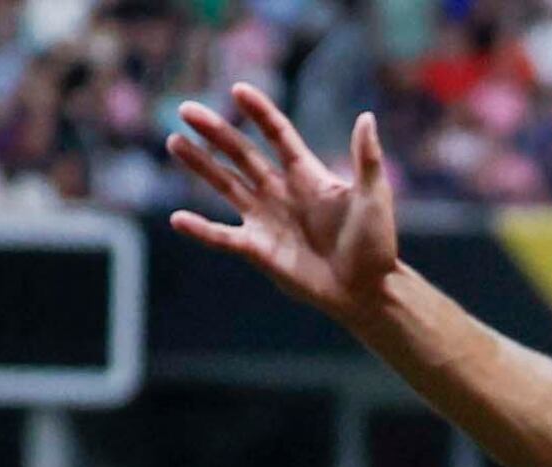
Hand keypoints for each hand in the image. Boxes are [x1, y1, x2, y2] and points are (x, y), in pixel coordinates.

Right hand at [167, 84, 399, 330]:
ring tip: (175, 141)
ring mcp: (266, 219)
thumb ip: (367, 160)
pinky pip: (223, 237)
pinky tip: (178, 218)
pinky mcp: (258, 250)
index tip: (239, 90)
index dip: (259, 113)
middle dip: (215, 132)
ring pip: (225, 185)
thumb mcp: (374, 199)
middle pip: (242, 154)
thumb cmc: (376, 245)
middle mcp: (280, 192)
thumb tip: (366, 117)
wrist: (369, 291)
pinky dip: (201, 230)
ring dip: (200, 165)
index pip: (277, 135)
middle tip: (187, 110)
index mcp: (307, 175)